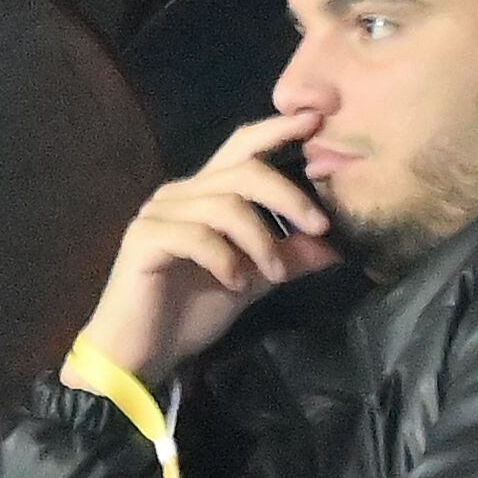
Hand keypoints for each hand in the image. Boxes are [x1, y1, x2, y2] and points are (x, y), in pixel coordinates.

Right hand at [75, 114, 338, 382]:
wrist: (140, 355)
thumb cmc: (189, 314)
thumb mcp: (252, 281)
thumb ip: (287, 259)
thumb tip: (337, 246)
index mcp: (204, 196)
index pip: (241, 148)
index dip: (277, 131)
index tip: (315, 122)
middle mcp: (180, 194)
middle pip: (242, 170)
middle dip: (288, 195)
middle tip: (320, 227)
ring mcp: (159, 214)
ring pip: (225, 204)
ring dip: (261, 240)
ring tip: (272, 275)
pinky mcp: (145, 239)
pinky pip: (198, 235)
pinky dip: (226, 259)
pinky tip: (235, 284)